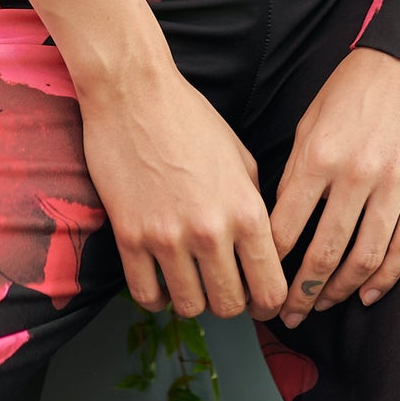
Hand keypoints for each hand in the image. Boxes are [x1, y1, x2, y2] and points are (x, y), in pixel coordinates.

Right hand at [79, 56, 287, 323]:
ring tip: (192, 278)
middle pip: (229, 306)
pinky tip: (162, 279)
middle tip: (223, 285)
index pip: (269, 288)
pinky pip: (146, 296)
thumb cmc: (190, 118)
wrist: (133, 93)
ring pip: (189, 307)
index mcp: (246, 211)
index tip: (261, 301)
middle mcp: (210, 232)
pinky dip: (157, 297)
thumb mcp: (240, 156)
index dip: (269, 303)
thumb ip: (253, 205)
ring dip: (194, 299)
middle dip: (231, 302)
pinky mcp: (129, 238)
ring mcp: (167, 238)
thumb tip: (261, 249)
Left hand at [269, 47, 399, 323]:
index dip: (270, 261)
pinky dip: (386, 277)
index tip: (260, 280)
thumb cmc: (357, 86)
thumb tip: (281, 217)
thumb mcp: (313, 117)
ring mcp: (394, 184)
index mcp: (319, 153)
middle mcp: (355, 174)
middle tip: (288, 314)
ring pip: (365, 257)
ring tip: (322, 305)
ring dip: (341, 290)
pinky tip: (368, 294)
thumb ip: (298, 168)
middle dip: (301, 292)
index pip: (287, 224)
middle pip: (325, 252)